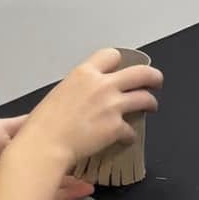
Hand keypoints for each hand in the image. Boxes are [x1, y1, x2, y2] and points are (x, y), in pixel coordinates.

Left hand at [0, 117, 95, 199]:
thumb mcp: (3, 128)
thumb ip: (26, 124)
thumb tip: (44, 113)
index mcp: (24, 143)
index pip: (52, 138)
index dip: (69, 133)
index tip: (88, 126)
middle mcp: (30, 162)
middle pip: (59, 160)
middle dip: (78, 156)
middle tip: (103, 148)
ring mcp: (29, 179)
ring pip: (59, 179)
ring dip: (78, 179)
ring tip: (98, 174)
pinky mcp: (26, 193)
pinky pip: (52, 195)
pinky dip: (70, 193)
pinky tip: (88, 189)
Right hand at [16, 49, 161, 168]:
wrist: (45, 144)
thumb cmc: (43, 124)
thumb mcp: (59, 93)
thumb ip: (79, 90)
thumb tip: (84, 97)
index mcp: (84, 74)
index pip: (111, 55)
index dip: (119, 62)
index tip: (122, 69)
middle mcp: (102, 85)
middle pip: (140, 73)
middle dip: (152, 76)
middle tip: (155, 82)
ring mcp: (112, 106)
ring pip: (145, 98)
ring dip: (150, 103)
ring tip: (151, 106)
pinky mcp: (116, 127)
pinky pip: (131, 130)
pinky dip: (129, 136)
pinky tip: (126, 139)